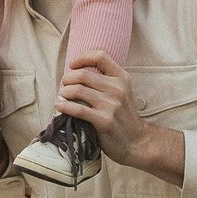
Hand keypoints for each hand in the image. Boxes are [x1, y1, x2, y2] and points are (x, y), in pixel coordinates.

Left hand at [54, 51, 185, 185]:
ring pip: (77, 90)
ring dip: (64, 92)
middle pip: (83, 74)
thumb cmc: (123, 115)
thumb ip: (105, 80)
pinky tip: (60, 106)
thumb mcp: (121, 92)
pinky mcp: (104, 121)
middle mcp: (118, 89)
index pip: (100, 56)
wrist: (136, 141)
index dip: (82, 57)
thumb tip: (76, 71)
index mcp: (122, 78)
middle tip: (63, 85)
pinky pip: (77, 109)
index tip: (72, 65)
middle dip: (67, 78)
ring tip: (61, 96)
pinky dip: (64, 106)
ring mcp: (112, 105)